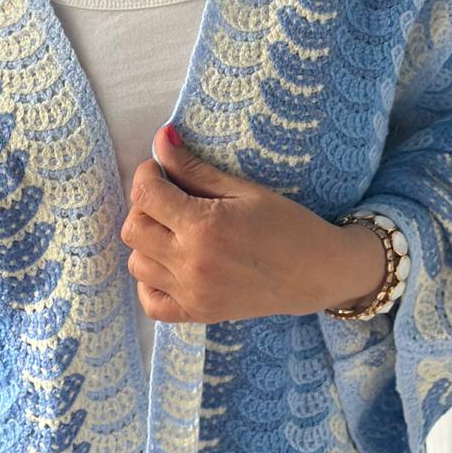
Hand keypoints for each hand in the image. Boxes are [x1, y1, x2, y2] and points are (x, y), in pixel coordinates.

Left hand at [120, 125, 385, 323]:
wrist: (318, 273)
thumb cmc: (286, 224)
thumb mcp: (243, 190)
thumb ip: (194, 168)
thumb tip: (160, 139)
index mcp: (204, 227)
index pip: (145, 194)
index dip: (147, 174)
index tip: (160, 170)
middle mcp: (191, 263)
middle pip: (133, 229)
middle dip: (144, 206)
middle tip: (169, 198)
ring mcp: (192, 294)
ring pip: (136, 263)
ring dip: (146, 242)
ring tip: (173, 230)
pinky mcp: (197, 314)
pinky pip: (150, 302)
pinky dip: (150, 282)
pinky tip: (170, 265)